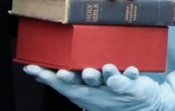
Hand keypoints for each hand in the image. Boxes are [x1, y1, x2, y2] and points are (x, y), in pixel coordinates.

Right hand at [25, 64, 162, 110]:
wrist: (142, 106)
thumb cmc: (106, 93)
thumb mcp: (82, 90)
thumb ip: (61, 81)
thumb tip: (36, 74)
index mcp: (82, 89)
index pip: (62, 82)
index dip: (48, 76)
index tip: (32, 68)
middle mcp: (95, 89)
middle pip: (82, 83)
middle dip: (72, 78)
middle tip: (62, 73)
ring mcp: (113, 89)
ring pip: (107, 80)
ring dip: (104, 74)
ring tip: (103, 67)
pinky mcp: (131, 86)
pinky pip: (129, 80)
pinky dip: (128, 74)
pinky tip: (130, 69)